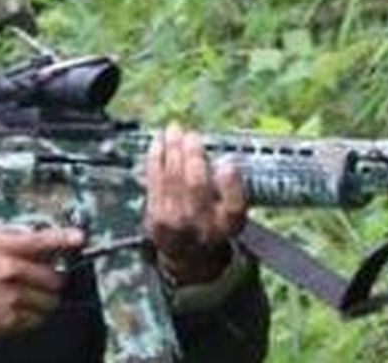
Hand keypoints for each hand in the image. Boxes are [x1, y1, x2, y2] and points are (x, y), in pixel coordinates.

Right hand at [0, 227, 83, 338]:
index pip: (41, 240)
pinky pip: (38, 319)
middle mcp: (8, 271)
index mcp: (3, 249)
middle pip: (54, 278)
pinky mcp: (10, 320)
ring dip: (45, 299)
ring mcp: (10, 297)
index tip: (79, 238)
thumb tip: (48, 241)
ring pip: (50, 301)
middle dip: (53, 279)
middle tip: (42, 278)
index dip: (63, 238)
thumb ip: (18, 239)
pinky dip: (34, 314)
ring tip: (27, 294)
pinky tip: (18, 306)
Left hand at [146, 123, 246, 285]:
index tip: (229, 163)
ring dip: (172, 150)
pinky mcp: (154, 216)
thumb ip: (233, 190)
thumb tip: (227, 164)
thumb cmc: (213, 227)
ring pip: (172, 178)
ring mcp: (175, 223)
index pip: (233, 207)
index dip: (232, 185)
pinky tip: (158, 143)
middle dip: (192, 154)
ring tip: (173, 130)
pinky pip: (154, 181)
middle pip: (196, 185)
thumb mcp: (233, 215)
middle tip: (190, 133)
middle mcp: (200, 227)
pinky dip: (156, 158)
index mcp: (226, 226)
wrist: (188, 257)